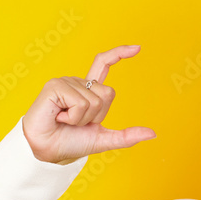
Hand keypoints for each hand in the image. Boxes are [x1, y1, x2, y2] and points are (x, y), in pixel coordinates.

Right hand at [22, 45, 156, 163]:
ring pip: (95, 100)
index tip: (138, 48)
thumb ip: (127, 136)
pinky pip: (80, 102)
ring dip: (82, 118)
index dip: (119, 54)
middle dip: (97, 115)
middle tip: (76, 122)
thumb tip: (152, 133)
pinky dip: (73, 117)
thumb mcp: (103, 139)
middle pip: (108, 93)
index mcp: (88, 90)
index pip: (104, 64)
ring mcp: (65, 82)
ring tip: (65, 120)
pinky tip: (59, 117)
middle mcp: (77, 82)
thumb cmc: (71, 142)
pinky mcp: (55, 86)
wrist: (48, 152)